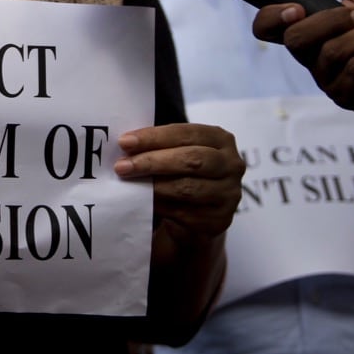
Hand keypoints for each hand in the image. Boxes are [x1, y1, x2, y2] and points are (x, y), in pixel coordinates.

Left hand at [115, 123, 243, 247]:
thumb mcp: (179, 152)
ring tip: (129, 183)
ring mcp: (229, 194)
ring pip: (187, 188)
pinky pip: (183, 212)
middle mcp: (232, 165)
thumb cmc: (184, 173)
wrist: (201, 212)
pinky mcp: (219, 219)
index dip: (154, 137)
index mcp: (221, 139)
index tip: (125, 142)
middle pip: (190, 160)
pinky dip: (159, 205)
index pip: (186, 133)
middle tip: (122, 166)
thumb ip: (161, 146)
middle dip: (152, 162)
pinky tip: (141, 200)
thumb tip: (126, 146)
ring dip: (153, 185)